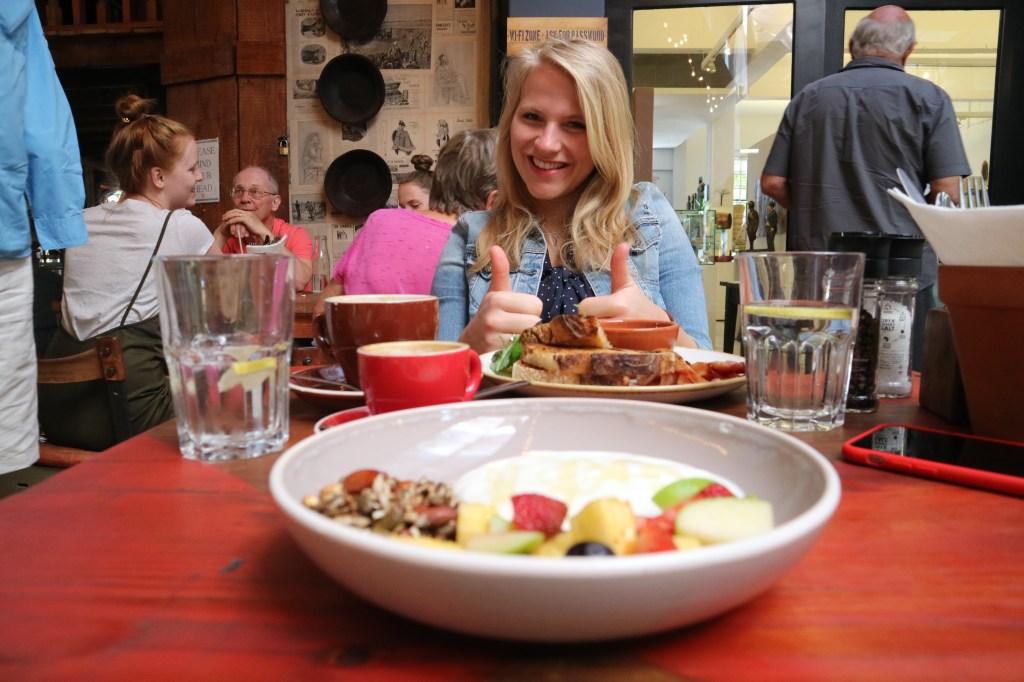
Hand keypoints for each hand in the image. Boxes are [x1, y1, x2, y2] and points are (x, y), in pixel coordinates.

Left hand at [218, 209, 270, 243]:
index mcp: (249, 213)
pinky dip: (231, 220)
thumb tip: (242, 224)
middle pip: (235, 211)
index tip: (227, 215)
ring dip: (228, 216)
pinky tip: (227, 222)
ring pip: (235, 214)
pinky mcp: (246, 219)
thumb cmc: (258, 231)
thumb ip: (247, 223)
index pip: (238, 210)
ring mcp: (247, 215)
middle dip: (228, 213)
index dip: (232, 212)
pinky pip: (236, 219)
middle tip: (223, 216)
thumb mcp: (251, 225)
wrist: (263, 232)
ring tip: (223, 219)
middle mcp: (248, 213)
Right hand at [458, 245, 541, 353]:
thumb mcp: (495, 293)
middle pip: (535, 321)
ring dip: (525, 340)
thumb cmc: (489, 316)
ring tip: (511, 338)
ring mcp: (492, 338)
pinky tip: (508, 349)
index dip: (530, 312)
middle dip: (528, 327)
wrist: (470, 344)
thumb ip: (500, 271)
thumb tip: (495, 247)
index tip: (516, 315)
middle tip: (514, 328)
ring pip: (529, 337)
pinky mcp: (494, 355)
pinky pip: (521, 352)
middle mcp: (492, 316)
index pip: (536, 305)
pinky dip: (519, 352)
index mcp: (497, 298)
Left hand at [578, 244, 697, 347]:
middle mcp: (619, 325)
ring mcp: (620, 343)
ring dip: (589, 339)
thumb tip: (622, 244)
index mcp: (618, 305)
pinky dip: (597, 352)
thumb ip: (619, 266)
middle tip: (592, 325)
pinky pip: (598, 354)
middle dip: (585, 325)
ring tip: (598, 336)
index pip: (584, 307)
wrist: (662, 331)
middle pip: (583, 326)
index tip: (591, 311)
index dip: (584, 309)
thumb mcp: (628, 286)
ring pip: (589, 341)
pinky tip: (602, 348)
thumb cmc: (639, 306)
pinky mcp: (620, 356)